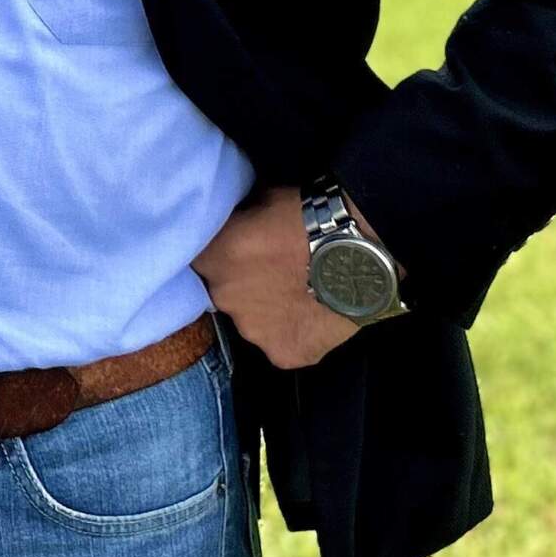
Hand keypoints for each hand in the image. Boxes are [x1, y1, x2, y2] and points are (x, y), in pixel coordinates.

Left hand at [194, 184, 361, 370]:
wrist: (357, 255)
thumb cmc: (308, 217)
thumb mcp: (262, 201)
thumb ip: (240, 219)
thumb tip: (236, 221)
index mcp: (214, 259)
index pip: (198, 260)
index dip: (219, 255)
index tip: (236, 251)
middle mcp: (225, 299)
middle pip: (224, 293)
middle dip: (242, 283)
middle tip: (271, 271)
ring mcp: (254, 332)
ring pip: (253, 321)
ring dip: (267, 310)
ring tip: (298, 295)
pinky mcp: (283, 355)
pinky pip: (283, 343)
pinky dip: (295, 332)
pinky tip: (313, 316)